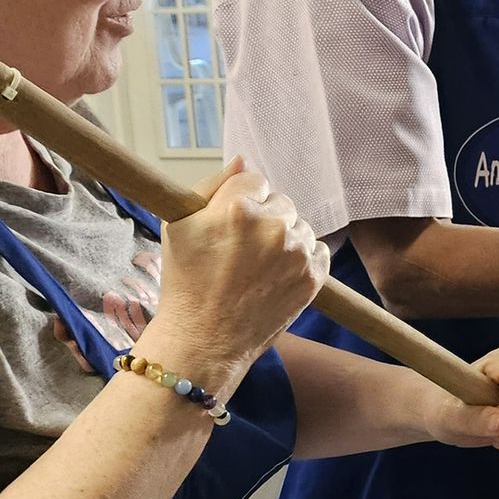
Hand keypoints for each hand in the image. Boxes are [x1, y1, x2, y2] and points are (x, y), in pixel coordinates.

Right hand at [150, 157, 329, 375]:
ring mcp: (296, 253)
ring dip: (284, 238)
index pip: (253, 179)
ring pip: (299, 225)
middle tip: (242, 250)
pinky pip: (318, 249)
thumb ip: (213, 184)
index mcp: (236, 208)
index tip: (229, 225)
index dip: (240, 201)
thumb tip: (243, 158)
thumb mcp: (180, 226)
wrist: (204, 339)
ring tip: (258, 267)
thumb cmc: (186, 282)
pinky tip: (277, 275)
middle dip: (263, 218)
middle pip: (279, 201)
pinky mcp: (314, 276)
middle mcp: (272, 226)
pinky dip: (302, 258)